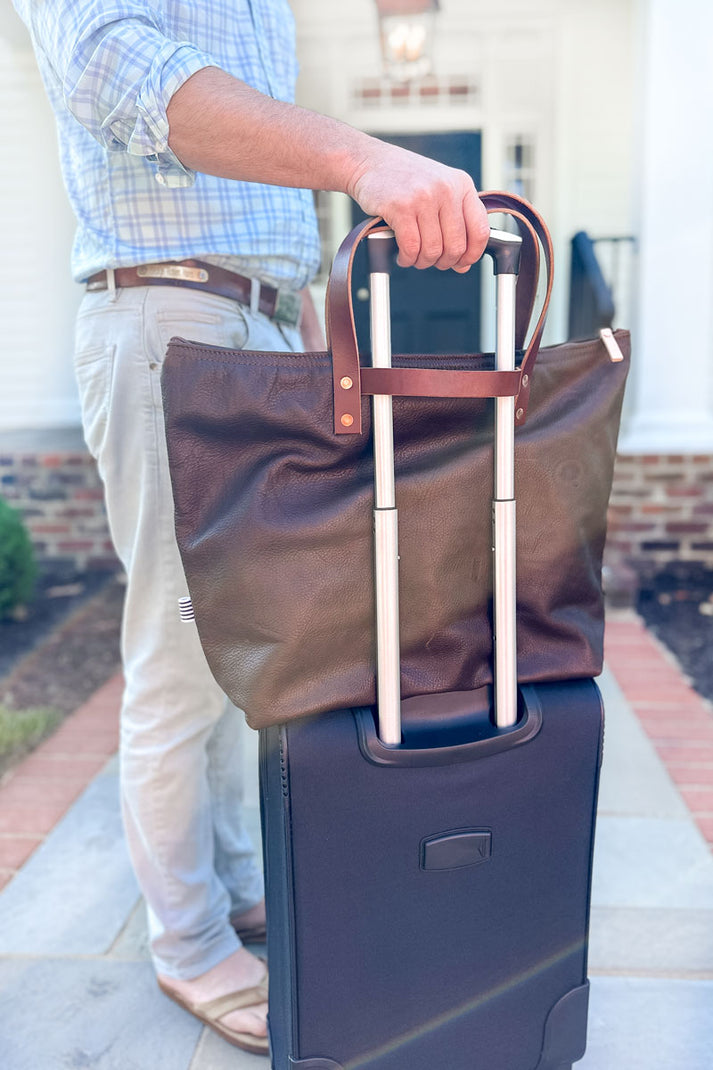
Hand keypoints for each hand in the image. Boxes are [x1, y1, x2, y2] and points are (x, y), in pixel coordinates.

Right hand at [345, 139, 488, 271]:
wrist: (371, 161)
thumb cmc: (405, 180)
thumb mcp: (439, 189)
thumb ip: (454, 223)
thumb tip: (463, 264)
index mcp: (461, 185)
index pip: (480, 230)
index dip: (472, 255)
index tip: (461, 263)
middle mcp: (446, 189)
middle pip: (455, 246)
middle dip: (443, 262)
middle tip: (431, 260)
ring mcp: (423, 197)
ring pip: (432, 250)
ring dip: (423, 262)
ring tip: (415, 257)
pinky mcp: (400, 207)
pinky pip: (411, 248)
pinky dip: (407, 259)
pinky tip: (403, 255)